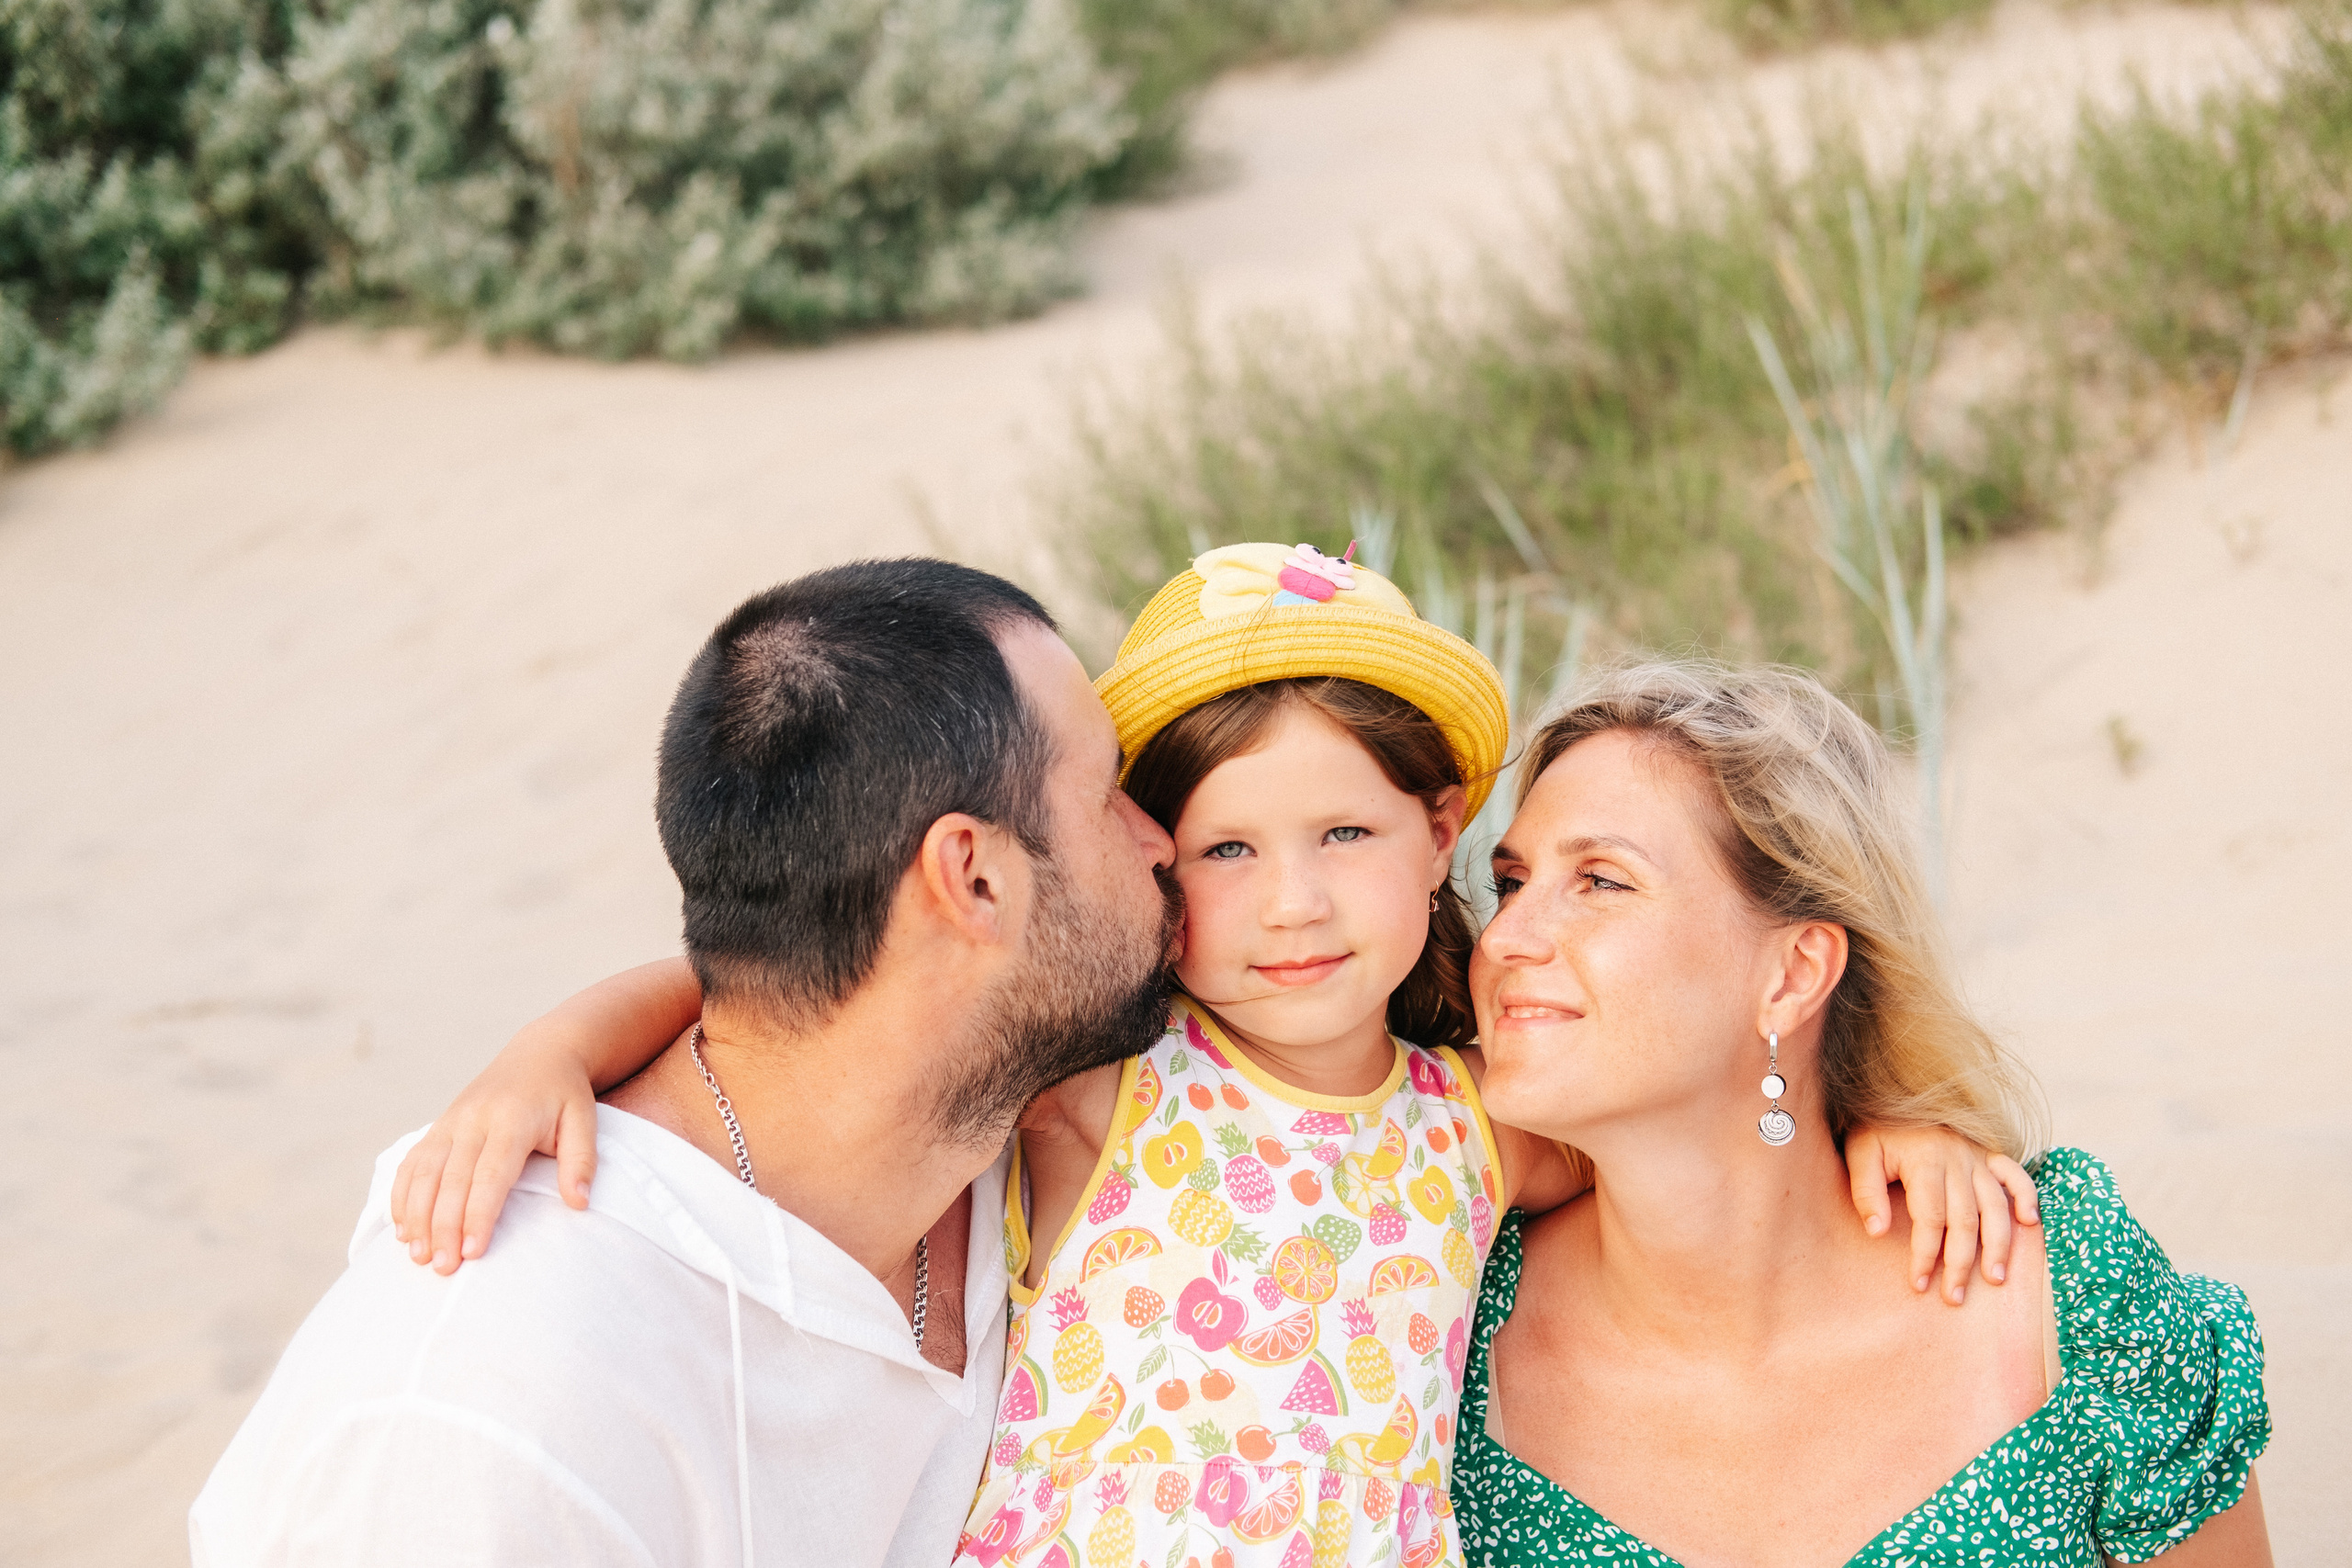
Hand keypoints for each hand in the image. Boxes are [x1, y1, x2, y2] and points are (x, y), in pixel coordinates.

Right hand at [389, 1036, 599, 1274]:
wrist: (539, 1053)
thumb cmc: (565, 1095)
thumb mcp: (584, 1120)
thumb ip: (581, 1160)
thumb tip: (579, 1203)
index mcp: (512, 1119)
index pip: (491, 1174)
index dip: (479, 1214)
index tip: (473, 1253)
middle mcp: (474, 1119)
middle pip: (452, 1180)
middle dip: (444, 1226)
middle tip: (443, 1268)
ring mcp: (451, 1122)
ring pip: (424, 1173)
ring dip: (417, 1216)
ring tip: (418, 1256)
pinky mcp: (438, 1126)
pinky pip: (412, 1163)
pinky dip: (403, 1196)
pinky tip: (402, 1228)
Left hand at [1844, 1125, 2039, 1304]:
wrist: (1897, 1099)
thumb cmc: (1877, 1133)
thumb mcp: (1860, 1155)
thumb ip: (1866, 1192)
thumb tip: (1877, 1232)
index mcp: (1924, 1161)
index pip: (1930, 1218)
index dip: (1925, 1254)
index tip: (1918, 1283)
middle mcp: (1957, 1160)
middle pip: (1965, 1220)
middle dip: (1960, 1263)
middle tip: (1954, 1297)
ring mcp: (1977, 1157)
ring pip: (1995, 1206)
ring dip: (1998, 1244)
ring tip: (1994, 1278)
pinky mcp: (1990, 1155)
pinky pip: (2016, 1174)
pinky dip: (2027, 1196)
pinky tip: (2030, 1222)